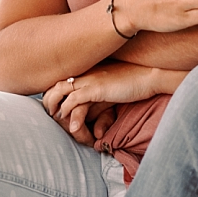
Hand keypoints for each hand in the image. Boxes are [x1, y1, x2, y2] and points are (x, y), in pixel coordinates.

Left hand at [42, 65, 184, 139]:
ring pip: (60, 93)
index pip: (60, 82)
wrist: (149, 77)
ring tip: (56, 120)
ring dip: (55, 109)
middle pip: (54, 85)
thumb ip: (96, 103)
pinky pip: (74, 100)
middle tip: (51, 117)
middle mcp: (84, 73)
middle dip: (48, 102)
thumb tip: (89, 121)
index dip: (52, 95)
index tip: (53, 109)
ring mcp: (88, 79)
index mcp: (85, 72)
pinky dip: (68, 112)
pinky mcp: (96, 88)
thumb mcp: (109, 93)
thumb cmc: (132, 85)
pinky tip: (70, 124)